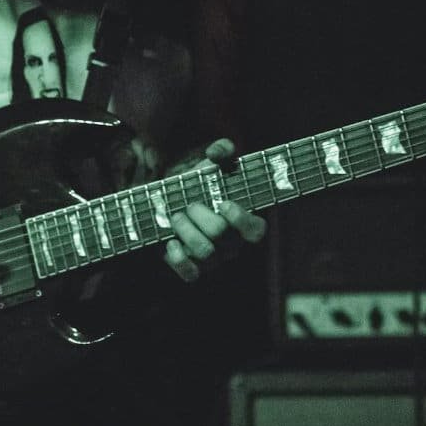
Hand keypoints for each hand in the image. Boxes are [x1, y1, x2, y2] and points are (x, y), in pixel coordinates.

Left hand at [163, 139, 266, 281]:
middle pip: (222, 236)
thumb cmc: (199, 184)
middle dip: (202, 217)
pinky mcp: (192, 269)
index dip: (241, 219)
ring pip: (205, 252)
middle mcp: (232, 244)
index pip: (255, 230)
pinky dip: (179, 258)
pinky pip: (190, 274)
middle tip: (189, 204)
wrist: (170, 204)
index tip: (223, 203)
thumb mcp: (210, 165)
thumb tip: (217, 151)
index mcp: (243, 222)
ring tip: (176, 216)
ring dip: (187, 231)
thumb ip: (221, 151)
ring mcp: (213, 259)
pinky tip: (170, 242)